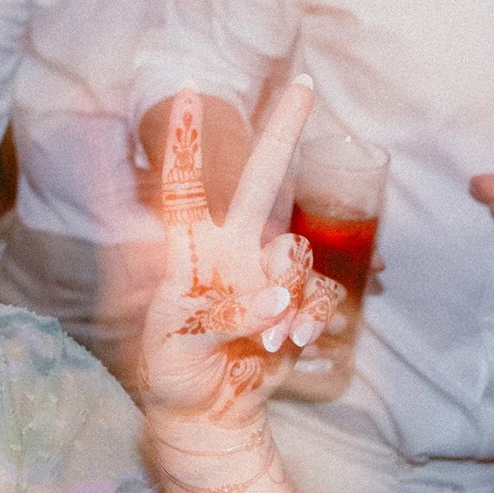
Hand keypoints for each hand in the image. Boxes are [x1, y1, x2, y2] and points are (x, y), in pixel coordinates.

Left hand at [142, 79, 341, 428]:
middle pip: (262, 181)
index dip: (187, 143)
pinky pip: (320, 295)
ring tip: (262, 340)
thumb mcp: (175, 339)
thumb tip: (273, 301)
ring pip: (298, 252)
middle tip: (307, 84)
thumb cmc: (173, 366)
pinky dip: (308, 321)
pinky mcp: (297, 302)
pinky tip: (287, 346)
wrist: (203, 408)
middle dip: (284, 133)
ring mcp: (268, 272)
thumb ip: (222, 313)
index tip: (185, 92)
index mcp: (189, 249)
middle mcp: (232, 249)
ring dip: (287, 298)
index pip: (185, 187)